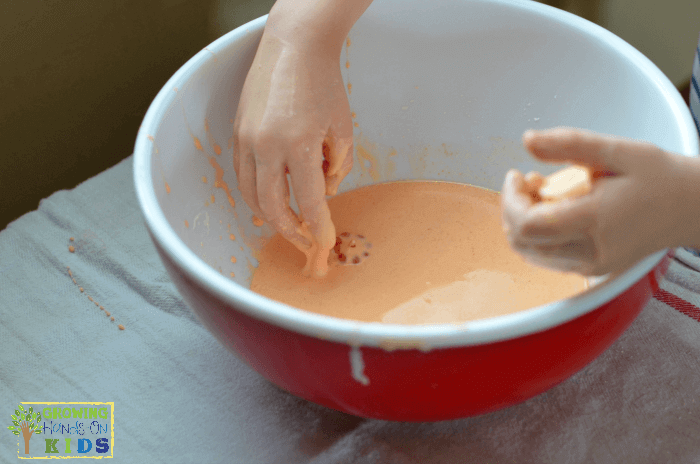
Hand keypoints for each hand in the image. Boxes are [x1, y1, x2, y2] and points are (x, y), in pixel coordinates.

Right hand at [233, 29, 352, 276]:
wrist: (294, 46)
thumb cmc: (323, 84)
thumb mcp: (342, 127)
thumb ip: (338, 166)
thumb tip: (325, 192)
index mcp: (298, 145)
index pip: (309, 201)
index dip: (318, 227)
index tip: (325, 242)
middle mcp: (266, 146)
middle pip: (272, 207)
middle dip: (290, 231)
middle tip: (305, 240)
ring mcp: (246, 139)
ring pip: (250, 195)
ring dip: (268, 216)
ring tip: (288, 224)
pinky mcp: (237, 132)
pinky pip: (242, 174)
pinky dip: (255, 193)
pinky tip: (270, 198)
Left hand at [501, 127, 684, 275]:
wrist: (691, 208)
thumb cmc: (659, 177)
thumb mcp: (617, 150)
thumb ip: (569, 143)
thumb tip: (527, 140)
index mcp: (596, 221)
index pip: (529, 225)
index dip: (511, 200)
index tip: (516, 175)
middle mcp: (591, 252)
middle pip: (522, 242)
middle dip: (513, 209)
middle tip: (528, 181)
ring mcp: (590, 266)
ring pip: (530, 253)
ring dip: (522, 222)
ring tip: (541, 192)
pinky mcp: (591, 270)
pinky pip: (546, 257)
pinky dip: (537, 234)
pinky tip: (553, 209)